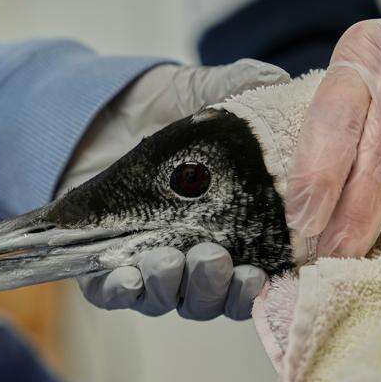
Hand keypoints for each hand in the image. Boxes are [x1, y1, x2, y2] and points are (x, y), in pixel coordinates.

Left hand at [61, 60, 288, 319]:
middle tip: (214, 258)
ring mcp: (150, 270)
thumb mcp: (204, 92)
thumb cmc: (166, 111)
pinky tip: (129, 276)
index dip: (259, 289)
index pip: (254, 282)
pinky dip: (122, 291)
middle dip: (215, 288)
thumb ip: (242, 86)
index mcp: (233, 234)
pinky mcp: (102, 270)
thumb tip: (278, 81)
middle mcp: (194, 262)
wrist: (102, 113)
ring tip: (168, 259)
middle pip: (211, 300)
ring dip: (170, 286)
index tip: (261, 274)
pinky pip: (112, 295)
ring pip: (166, 300)